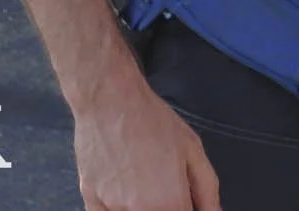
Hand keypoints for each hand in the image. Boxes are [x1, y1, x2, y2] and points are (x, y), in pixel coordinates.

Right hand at [74, 61, 220, 210]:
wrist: (109, 98)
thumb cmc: (151, 120)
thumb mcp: (193, 150)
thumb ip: (208, 192)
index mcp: (171, 203)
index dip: (182, 206)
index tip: (178, 196)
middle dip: (161, 205)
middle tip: (157, 182)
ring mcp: (112, 207)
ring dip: (137, 205)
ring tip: (137, 178)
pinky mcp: (90, 198)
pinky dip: (113, 208)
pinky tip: (119, 187)